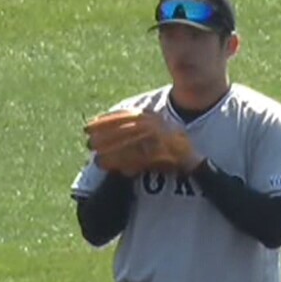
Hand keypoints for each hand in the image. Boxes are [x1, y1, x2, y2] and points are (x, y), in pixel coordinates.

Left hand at [84, 109, 200, 174]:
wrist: (192, 158)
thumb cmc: (171, 143)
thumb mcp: (154, 127)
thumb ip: (136, 125)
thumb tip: (108, 122)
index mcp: (150, 116)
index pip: (124, 115)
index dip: (105, 120)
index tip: (89, 125)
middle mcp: (153, 125)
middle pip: (122, 130)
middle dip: (103, 136)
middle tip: (88, 142)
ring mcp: (156, 140)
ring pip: (126, 146)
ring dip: (110, 152)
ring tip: (96, 158)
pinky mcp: (158, 156)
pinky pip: (134, 160)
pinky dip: (120, 163)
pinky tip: (108, 166)